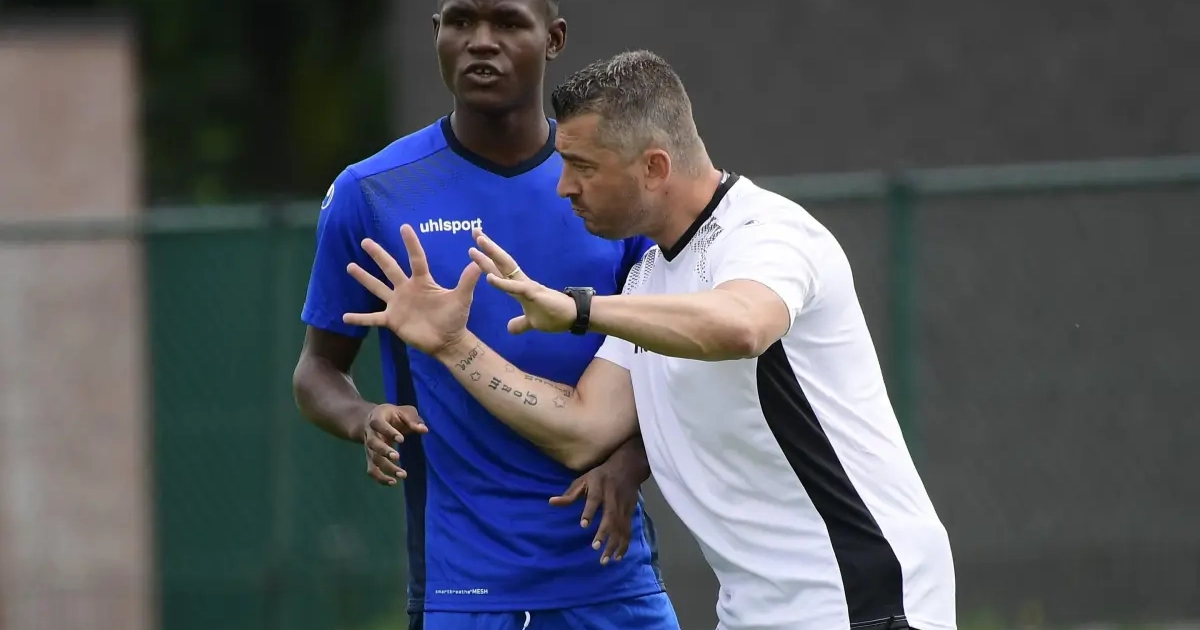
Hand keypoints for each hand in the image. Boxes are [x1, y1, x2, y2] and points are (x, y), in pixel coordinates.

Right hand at [343, 224, 481, 354]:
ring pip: (377, 288)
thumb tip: (479, 263)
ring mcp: (397, 304)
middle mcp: (407, 289)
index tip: (404, 226)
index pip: (416, 258)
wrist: (448, 341)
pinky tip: (344, 317)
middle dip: (378, 255)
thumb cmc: (455, 318)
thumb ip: (468, 281)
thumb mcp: (462, 298)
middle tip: (365, 241)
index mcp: (422, 281)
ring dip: (364, 278)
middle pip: (390, 268)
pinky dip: (359, 318)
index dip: (411, 243)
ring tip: (349, 266)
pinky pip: (372, 319)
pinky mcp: (392, 320)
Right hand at [358, 404, 427, 485]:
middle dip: (384, 451)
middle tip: (397, 457)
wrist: (371, 420)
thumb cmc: (393, 415)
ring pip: (373, 459)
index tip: (402, 439)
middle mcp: (369, 433)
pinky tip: (393, 482)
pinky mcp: (371, 458)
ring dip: (387, 468)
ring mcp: (369, 447)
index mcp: (376, 418)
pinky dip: (380, 478)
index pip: (379, 424)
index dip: (389, 432)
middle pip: (372, 443)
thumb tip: (424, 430)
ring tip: (403, 475)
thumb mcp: (404, 411)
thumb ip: (413, 419)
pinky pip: (372, 470)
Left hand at [468, 228, 577, 334]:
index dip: (487, 260)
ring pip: (506, 268)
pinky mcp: (533, 294)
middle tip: (475, 230)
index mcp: (520, 288)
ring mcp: (527, 287)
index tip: (475, 246)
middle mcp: (522, 283)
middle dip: (487, 247)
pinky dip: (501, 283)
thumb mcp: (532, 323)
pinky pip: (515, 288)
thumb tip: (509, 328)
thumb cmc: (556, 316)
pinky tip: (489, 277)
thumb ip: (520, 324)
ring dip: (492, 255)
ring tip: (479, 242)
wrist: (574, 317)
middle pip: (502, 262)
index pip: (500, 270)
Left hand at [550, 462, 641, 564]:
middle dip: (604, 532)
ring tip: (605, 560)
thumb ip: (569, 494)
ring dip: (614, 544)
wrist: (628, 468)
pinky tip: (618, 557)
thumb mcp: (583, 479)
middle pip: (610, 516)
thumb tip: (551, 502)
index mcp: (599, 487)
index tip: (583, 526)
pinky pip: (627, 531)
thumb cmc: (600, 475)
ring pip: (620, 527)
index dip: (589, 512)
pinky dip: (624, 545)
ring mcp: (623, 506)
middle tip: (594, 547)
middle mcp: (612, 497)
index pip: (594, 499)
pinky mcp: (630, 513)